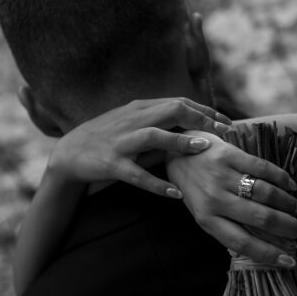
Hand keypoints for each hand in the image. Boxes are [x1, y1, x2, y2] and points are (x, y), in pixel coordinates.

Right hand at [47, 98, 231, 197]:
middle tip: (224, 131)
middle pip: (171, 110)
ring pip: (154, 136)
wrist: (69, 153)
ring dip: (180, 141)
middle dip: (201, 119)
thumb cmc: (108, 138)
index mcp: (140, 109)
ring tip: (204, 148)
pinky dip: (158, 184)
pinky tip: (176, 193)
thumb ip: (160, 120)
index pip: (178, 102)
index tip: (227, 121)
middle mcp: (132, 121)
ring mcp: (121, 142)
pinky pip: (137, 175)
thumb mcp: (133, 122)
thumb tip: (195, 123)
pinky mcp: (112, 164)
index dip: (205, 110)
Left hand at [166, 134, 296, 265]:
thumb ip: (226, 226)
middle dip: (286, 227)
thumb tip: (260, 247)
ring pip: (264, 193)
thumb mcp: (203, 211)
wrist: (175, 150)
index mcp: (207, 220)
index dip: (268, 254)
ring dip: (287, 204)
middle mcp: (214, 199)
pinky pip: (262, 168)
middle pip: (260, 217)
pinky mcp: (228, 154)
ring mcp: (221, 176)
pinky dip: (281, 178)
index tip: (288, 261)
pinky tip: (291, 186)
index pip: (242, 243)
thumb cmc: (193, 187)